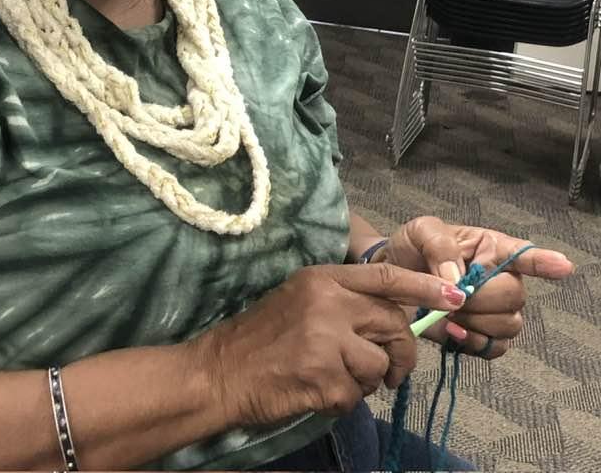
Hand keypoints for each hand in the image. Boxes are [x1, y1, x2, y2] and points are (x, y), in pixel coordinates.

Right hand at [194, 262, 467, 427]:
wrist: (221, 371)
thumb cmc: (264, 337)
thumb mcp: (303, 300)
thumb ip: (346, 301)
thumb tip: (397, 316)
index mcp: (323, 278)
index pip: (386, 276)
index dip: (424, 286)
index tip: (455, 296)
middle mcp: (328, 302)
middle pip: (393, 324)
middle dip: (401, 353)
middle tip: (391, 373)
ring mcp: (325, 340)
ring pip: (378, 363)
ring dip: (367, 381)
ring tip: (337, 380)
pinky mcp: (322, 377)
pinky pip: (357, 395)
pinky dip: (343, 401)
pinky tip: (317, 392)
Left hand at [378, 216, 573, 357]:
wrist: (392, 279)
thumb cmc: (413, 249)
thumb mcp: (421, 232)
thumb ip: (440, 247)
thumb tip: (458, 280)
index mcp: (491, 247)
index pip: (525, 254)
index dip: (544, 262)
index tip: (563, 267)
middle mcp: (502, 278)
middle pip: (514, 296)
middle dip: (479, 298)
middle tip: (449, 294)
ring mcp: (496, 310)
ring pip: (508, 325)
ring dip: (474, 321)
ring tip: (446, 310)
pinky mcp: (484, 337)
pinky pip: (493, 348)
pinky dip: (471, 342)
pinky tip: (452, 330)